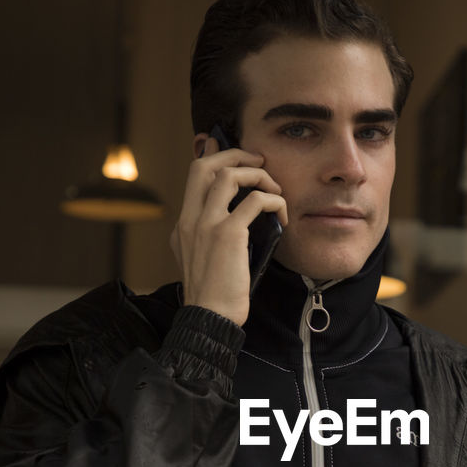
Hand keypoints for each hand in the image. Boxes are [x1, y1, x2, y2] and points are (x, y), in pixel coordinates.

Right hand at [169, 136, 286, 326]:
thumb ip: (207, 239)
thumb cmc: (212, 297)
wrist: (209, 318)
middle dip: (233, 153)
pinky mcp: (228, 234)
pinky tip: (283, 215)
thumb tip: (235, 224)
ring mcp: (207, 224)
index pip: (193, 176)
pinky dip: (274, 201)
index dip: (212, 156)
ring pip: (229, 174)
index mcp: (183, 225)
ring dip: (257, 174)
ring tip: (275, 188)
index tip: (228, 148)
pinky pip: (256, 201)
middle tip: (258, 160)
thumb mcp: (200, 262)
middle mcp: (190, 219)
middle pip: (204, 165)